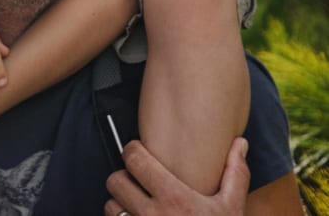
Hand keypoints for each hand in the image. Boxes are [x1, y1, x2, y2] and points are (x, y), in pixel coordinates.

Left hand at [104, 138, 248, 215]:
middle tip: (137, 179)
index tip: (139, 151)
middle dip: (124, 176)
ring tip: (137, 203)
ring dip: (120, 202)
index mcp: (175, 199)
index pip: (135, 159)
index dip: (134, 150)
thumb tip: (239, 143)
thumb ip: (235, 175)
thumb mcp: (232, 209)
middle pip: (116, 180)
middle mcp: (152, 215)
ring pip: (111, 205)